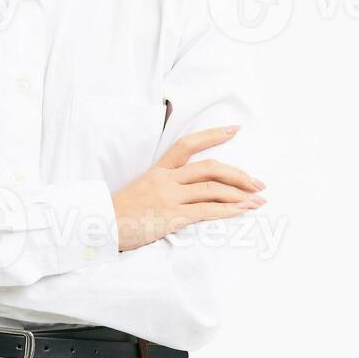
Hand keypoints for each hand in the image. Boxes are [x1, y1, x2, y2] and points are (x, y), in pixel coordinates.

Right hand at [110, 125, 265, 251]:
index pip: (187, 144)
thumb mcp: (141, 190)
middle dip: (238, 174)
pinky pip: (207, 210)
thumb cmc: (120, 213)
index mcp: (158, 170)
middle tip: (258, 182)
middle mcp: (165, 180)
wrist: (100, 227)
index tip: (234, 130)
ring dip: (240, 194)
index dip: (213, 135)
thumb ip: (164, 186)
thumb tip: (189, 192)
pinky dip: (229, 210)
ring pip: (212, 188)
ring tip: (258, 199)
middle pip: (209, 167)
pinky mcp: (171, 216)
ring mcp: (168, 197)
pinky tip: (243, 211)